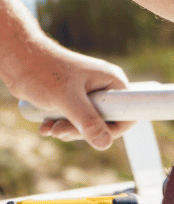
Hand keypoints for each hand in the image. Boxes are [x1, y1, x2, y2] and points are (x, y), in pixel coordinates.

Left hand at [8, 41, 131, 150]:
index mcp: (112, 82)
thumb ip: (87, 121)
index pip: (127, 113)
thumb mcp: (67, 98)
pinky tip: (46, 126)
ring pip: (88, 124)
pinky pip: (75, 120)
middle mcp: (104, 88)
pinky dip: (61, 125)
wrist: (17, 59)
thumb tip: (104, 144)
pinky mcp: (74, 99)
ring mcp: (89, 94)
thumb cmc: (43, 70)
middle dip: (82, 132)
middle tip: (61, 131)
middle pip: (106, 122)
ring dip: (68, 130)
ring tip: (50, 128)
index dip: (112, 130)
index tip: (91, 135)